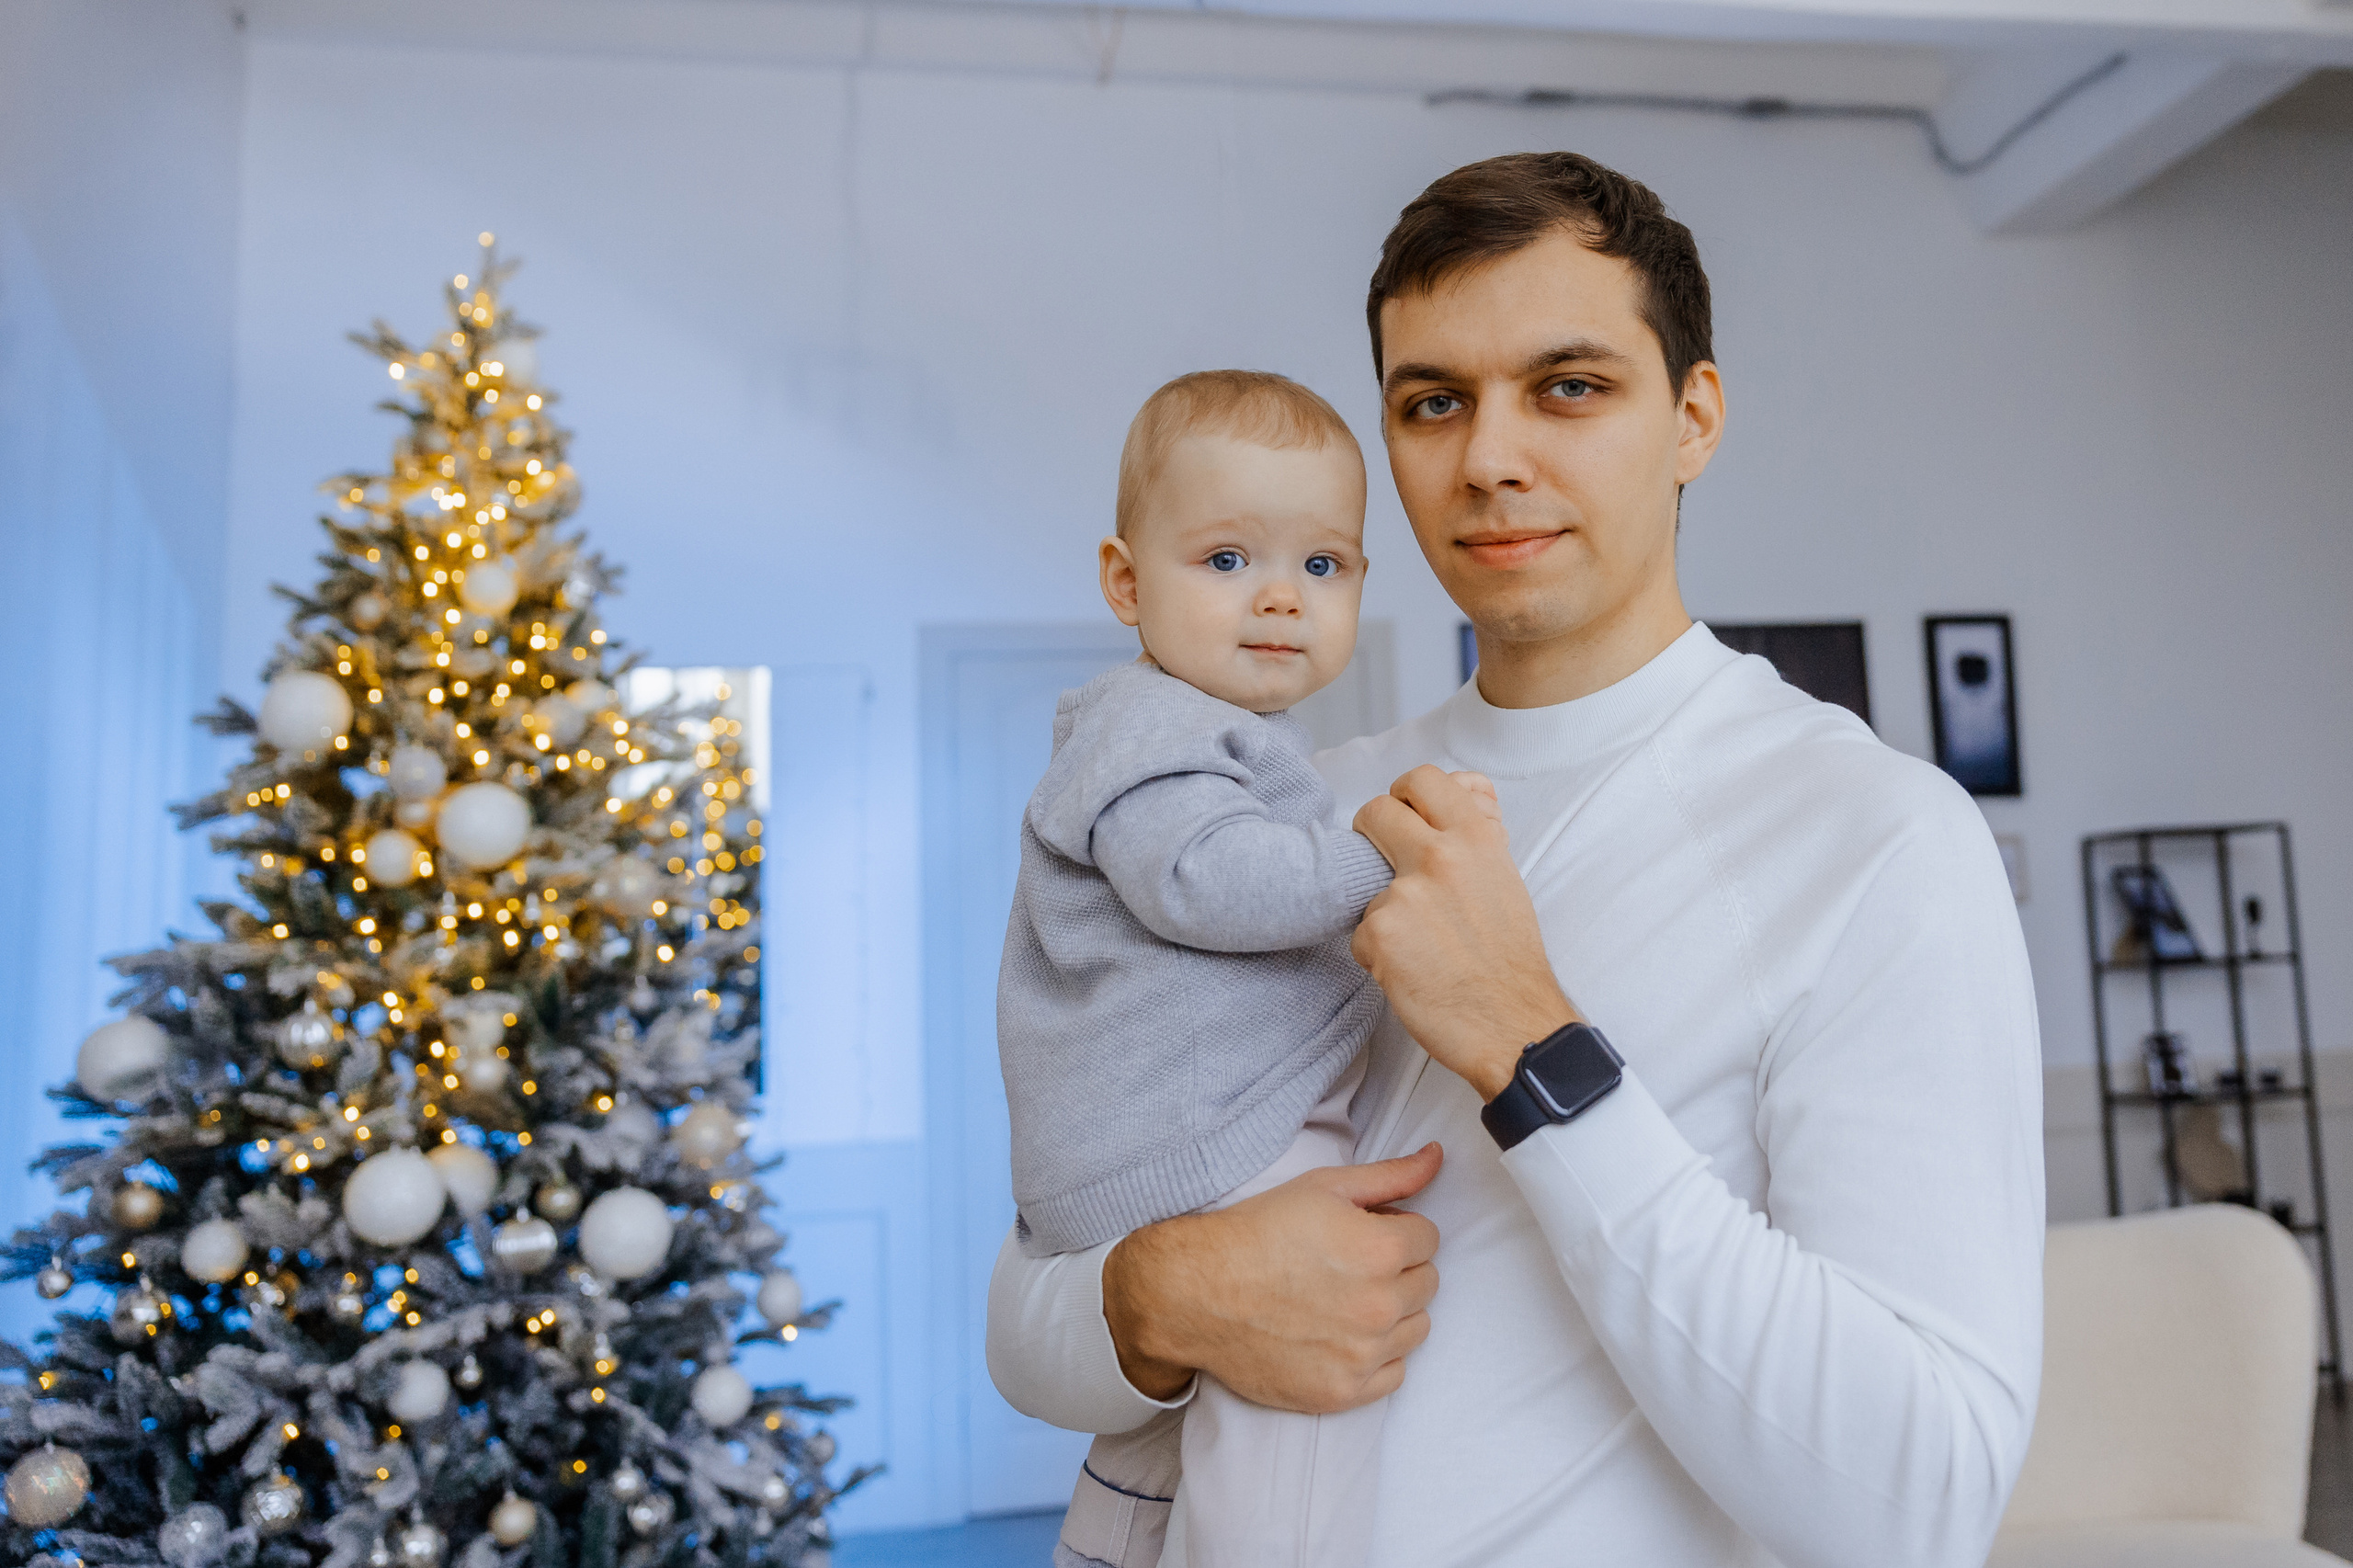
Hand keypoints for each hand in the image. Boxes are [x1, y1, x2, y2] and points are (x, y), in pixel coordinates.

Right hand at [1101, 1145, 1442, 1411]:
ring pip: (1417, 1328)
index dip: (1396, 1229)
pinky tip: (1341, 1335)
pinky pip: (1394, 1373)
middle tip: (1351, 1265)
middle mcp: (1379, 1306)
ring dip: (1394, 1312)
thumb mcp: (1323, 1188)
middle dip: (1398, 1269)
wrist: (1197, 1293)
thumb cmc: (1257, 1233)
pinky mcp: (1344, 1392)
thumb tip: (1437, 1157)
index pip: (1429, 1238)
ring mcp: (1363, 1354)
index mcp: (1380, 1250)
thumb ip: (1390, 1176)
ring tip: (1345, 1299)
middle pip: (1427, 1283)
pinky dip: (1377, 1356)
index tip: (1364, 1233)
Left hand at [1351, 765, 1578, 1099]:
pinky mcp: (1379, 934)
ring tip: (1420, 942)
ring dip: (1383, 909)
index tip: (1406, 816)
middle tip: (1385, 865)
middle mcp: (1439, 856)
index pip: (1422, 779)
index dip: (1406, 796)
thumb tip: (1465, 788)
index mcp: (1476, 837)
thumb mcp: (1504, 877)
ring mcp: (1405, 894)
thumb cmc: (1510, 957)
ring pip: (1364, 882)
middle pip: (1374, 811)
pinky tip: (1411, 969)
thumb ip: (1477, 832)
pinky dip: (1377, 953)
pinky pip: (1360, 932)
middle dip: (1372, 836)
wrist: (1513, 1023)